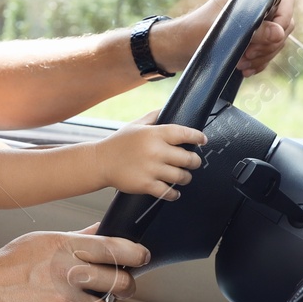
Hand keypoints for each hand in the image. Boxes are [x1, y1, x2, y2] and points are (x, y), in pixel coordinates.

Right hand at [0, 224, 146, 301]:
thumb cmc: (5, 266)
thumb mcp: (41, 241)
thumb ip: (77, 238)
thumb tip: (103, 231)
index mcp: (66, 246)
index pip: (118, 248)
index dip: (136, 255)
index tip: (140, 259)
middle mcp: (68, 271)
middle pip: (121, 283)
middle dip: (121, 288)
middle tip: (111, 289)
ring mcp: (63, 301)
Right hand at [91, 116, 205, 197]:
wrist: (100, 162)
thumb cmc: (118, 143)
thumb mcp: (136, 124)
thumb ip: (154, 116)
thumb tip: (170, 107)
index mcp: (154, 134)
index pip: (184, 133)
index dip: (198, 137)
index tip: (203, 140)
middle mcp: (155, 151)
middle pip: (188, 158)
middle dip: (195, 161)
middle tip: (194, 162)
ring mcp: (151, 169)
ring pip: (181, 176)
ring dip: (186, 177)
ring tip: (184, 176)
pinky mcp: (145, 184)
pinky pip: (168, 192)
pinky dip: (174, 193)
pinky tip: (174, 191)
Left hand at [156, 0, 297, 76]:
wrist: (176, 49)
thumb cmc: (194, 33)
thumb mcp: (226, 31)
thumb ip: (255, 31)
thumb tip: (280, 33)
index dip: (283, 19)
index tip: (271, 37)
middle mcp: (254, 3)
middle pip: (284, 24)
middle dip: (270, 44)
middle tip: (249, 55)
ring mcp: (252, 22)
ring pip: (276, 41)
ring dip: (263, 56)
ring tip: (242, 64)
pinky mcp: (248, 39)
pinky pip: (267, 52)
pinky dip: (259, 63)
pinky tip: (244, 70)